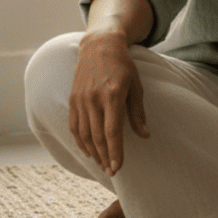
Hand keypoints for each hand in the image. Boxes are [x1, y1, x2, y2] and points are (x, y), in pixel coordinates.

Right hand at [69, 32, 149, 176]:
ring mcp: (81, 99)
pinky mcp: (73, 99)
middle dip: (104, 156)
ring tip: (102, 163)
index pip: (112, 131)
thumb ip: (138, 112)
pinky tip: (88, 150)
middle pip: (97, 136)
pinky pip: (74, 126)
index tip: (117, 168)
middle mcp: (94, 98)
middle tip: (111, 171)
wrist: (99, 45)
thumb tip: (145, 135)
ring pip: (84, 134)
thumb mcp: (136, 85)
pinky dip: (80, 141)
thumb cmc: (123, 65)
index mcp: (113, 94)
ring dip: (93, 152)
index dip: (115, 151)